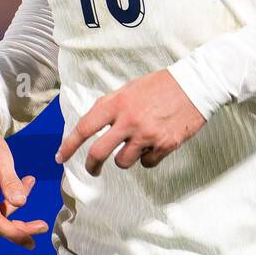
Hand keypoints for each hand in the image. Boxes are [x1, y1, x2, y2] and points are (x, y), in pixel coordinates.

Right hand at [0, 119, 48, 248]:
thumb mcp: (0, 155)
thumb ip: (10, 180)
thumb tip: (22, 204)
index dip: (16, 233)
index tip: (36, 235)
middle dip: (18, 224)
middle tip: (41, 225)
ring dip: (12, 206)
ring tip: (29, 181)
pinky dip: (3, 200)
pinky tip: (18, 182)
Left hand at [55, 69, 206, 175]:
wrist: (195, 86)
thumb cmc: (161, 85)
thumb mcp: (130, 88)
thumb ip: (112, 106)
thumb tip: (95, 124)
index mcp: (117, 103)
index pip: (85, 127)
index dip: (69, 145)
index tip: (60, 156)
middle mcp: (129, 120)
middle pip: (99, 152)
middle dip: (91, 165)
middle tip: (92, 169)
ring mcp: (147, 135)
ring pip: (123, 162)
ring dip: (125, 158)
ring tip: (136, 145)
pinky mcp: (164, 146)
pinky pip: (147, 163)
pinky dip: (147, 157)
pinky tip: (155, 143)